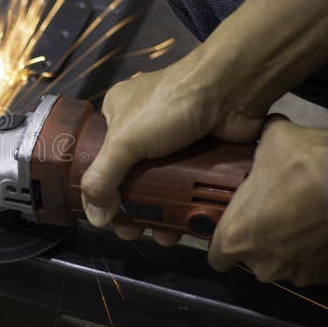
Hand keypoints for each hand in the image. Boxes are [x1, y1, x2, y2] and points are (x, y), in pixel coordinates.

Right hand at [80, 51, 264, 244]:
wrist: (231, 90)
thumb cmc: (169, 105)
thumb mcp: (124, 141)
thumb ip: (103, 179)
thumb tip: (96, 219)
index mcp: (117, 114)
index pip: (99, 157)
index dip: (102, 187)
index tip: (107, 215)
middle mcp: (143, 128)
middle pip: (130, 177)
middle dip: (132, 208)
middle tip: (134, 232)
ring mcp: (174, 142)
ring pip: (161, 186)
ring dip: (160, 213)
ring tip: (163, 236)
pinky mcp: (201, 154)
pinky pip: (187, 186)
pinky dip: (185, 207)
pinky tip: (185, 226)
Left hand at [208, 118, 327, 285]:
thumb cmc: (304, 165)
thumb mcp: (272, 141)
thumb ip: (260, 143)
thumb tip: (268, 128)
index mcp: (235, 238)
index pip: (217, 256)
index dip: (226, 243)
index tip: (236, 228)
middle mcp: (262, 264)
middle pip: (253, 260)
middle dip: (261, 241)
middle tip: (275, 215)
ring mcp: (296, 273)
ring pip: (286, 265)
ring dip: (291, 248)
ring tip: (303, 220)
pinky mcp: (326, 276)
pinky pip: (316, 267)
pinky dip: (318, 254)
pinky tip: (322, 230)